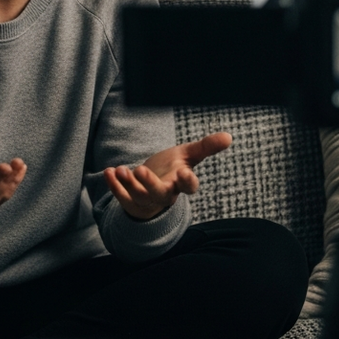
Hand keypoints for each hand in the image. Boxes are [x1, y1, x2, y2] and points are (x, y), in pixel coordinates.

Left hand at [104, 131, 231, 220]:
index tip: (185, 173)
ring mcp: (147, 200)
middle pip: (161, 195)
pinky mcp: (130, 202)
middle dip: (150, 185)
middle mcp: (165, 194)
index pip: (188, 187)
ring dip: (129, 185)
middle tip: (140, 171)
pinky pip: (122, 198)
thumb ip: (206, 147)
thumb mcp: (188, 156)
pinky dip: (114, 186)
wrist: (150, 186)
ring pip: (139, 198)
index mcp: (180, 183)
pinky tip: (109, 172)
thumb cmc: (171, 170)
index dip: (188, 181)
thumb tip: (229, 136)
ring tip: (121, 169)